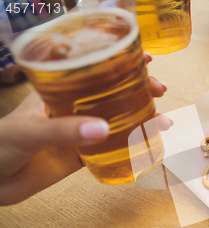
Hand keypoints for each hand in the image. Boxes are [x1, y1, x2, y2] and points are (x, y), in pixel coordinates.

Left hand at [0, 53, 171, 205]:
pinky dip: (133, 145)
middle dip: (139, 89)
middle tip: (159, 91)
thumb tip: (103, 130)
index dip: (121, 63)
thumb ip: (64, 130)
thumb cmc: (0, 145)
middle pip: (114, 94)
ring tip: (163, 119)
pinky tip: (149, 143)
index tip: (145, 60)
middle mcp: (74, 108)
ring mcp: (80, 132)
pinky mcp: (82, 155)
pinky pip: (112, 148)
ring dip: (142, 117)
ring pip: (118, 120)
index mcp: (59, 92)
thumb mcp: (30, 130)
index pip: (95, 70)